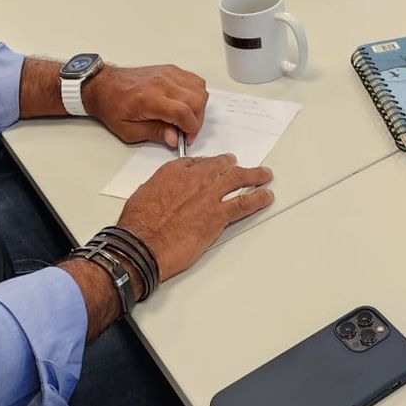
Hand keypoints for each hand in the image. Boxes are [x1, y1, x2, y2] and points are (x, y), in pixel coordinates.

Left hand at [83, 62, 208, 146]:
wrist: (105, 86)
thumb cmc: (113, 105)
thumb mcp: (129, 130)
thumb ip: (155, 133)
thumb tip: (174, 138)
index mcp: (149, 98)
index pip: (182, 112)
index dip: (191, 128)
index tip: (187, 138)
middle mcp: (161, 83)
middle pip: (196, 100)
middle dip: (196, 121)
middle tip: (187, 131)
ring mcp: (167, 74)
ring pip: (199, 89)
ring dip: (198, 107)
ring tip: (186, 118)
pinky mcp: (170, 70)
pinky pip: (194, 80)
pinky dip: (196, 94)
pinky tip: (186, 104)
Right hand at [118, 154, 274, 283]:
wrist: (143, 243)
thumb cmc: (138, 223)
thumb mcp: (144, 193)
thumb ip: (161, 187)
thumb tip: (168, 191)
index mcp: (174, 171)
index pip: (197, 162)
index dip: (209, 164)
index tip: (214, 164)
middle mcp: (195, 179)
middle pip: (221, 166)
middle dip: (232, 165)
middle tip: (239, 165)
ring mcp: (209, 195)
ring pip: (238, 179)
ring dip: (254, 176)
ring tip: (264, 175)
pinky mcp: (218, 215)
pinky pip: (244, 203)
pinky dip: (258, 199)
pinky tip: (266, 196)